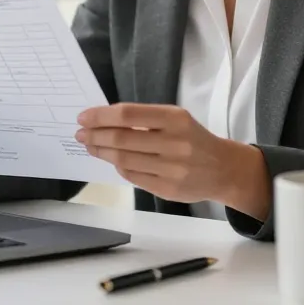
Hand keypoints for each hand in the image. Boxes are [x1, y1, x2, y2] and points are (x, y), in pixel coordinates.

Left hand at [76, 103, 267, 214]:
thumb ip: (144, 119)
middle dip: (95, 136)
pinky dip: (118, 167)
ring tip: (91, 146)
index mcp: (175, 118)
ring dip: (101, 152)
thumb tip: (103, 121)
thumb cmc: (193, 138)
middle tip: (80, 134)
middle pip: (122, 139)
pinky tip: (112, 161)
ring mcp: (172, 168)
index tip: (83, 118)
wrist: (223, 168)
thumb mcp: (175, 119)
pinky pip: (133, 177)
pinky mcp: (168, 189)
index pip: (128, 115)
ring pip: (123, 160)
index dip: (101, 116)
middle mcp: (174, 142)